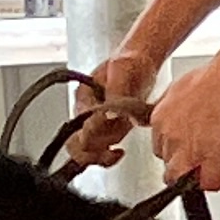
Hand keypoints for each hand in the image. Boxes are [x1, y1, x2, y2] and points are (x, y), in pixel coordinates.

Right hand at [63, 44, 156, 170]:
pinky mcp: (110, 130)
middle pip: (77, 142)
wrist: (141, 62)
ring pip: (90, 150)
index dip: (92, 129)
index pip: (81, 120)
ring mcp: (97, 123)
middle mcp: (86, 111)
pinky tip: (119, 153)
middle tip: (109, 149)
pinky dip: (108, 157)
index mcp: (85, 95)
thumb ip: (117, 90)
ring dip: (103, 152)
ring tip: (118, 146)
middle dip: (92, 149)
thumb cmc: (130, 61)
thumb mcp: (124, 68)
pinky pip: (101, 151)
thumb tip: (110, 112)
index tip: (108, 128)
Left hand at [148, 50, 219, 194]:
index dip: (174, 150)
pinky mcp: (209, 159)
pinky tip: (219, 175)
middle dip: (182, 163)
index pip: (159, 147)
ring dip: (194, 176)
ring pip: (181, 178)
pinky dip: (213, 182)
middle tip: (197, 160)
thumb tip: (177, 112)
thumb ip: (172, 107)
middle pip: (168, 164)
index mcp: (160, 119)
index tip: (184, 150)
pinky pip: (207, 182)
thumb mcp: (179, 89)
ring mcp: (188, 150)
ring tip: (207, 170)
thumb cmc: (212, 77)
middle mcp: (170, 137)